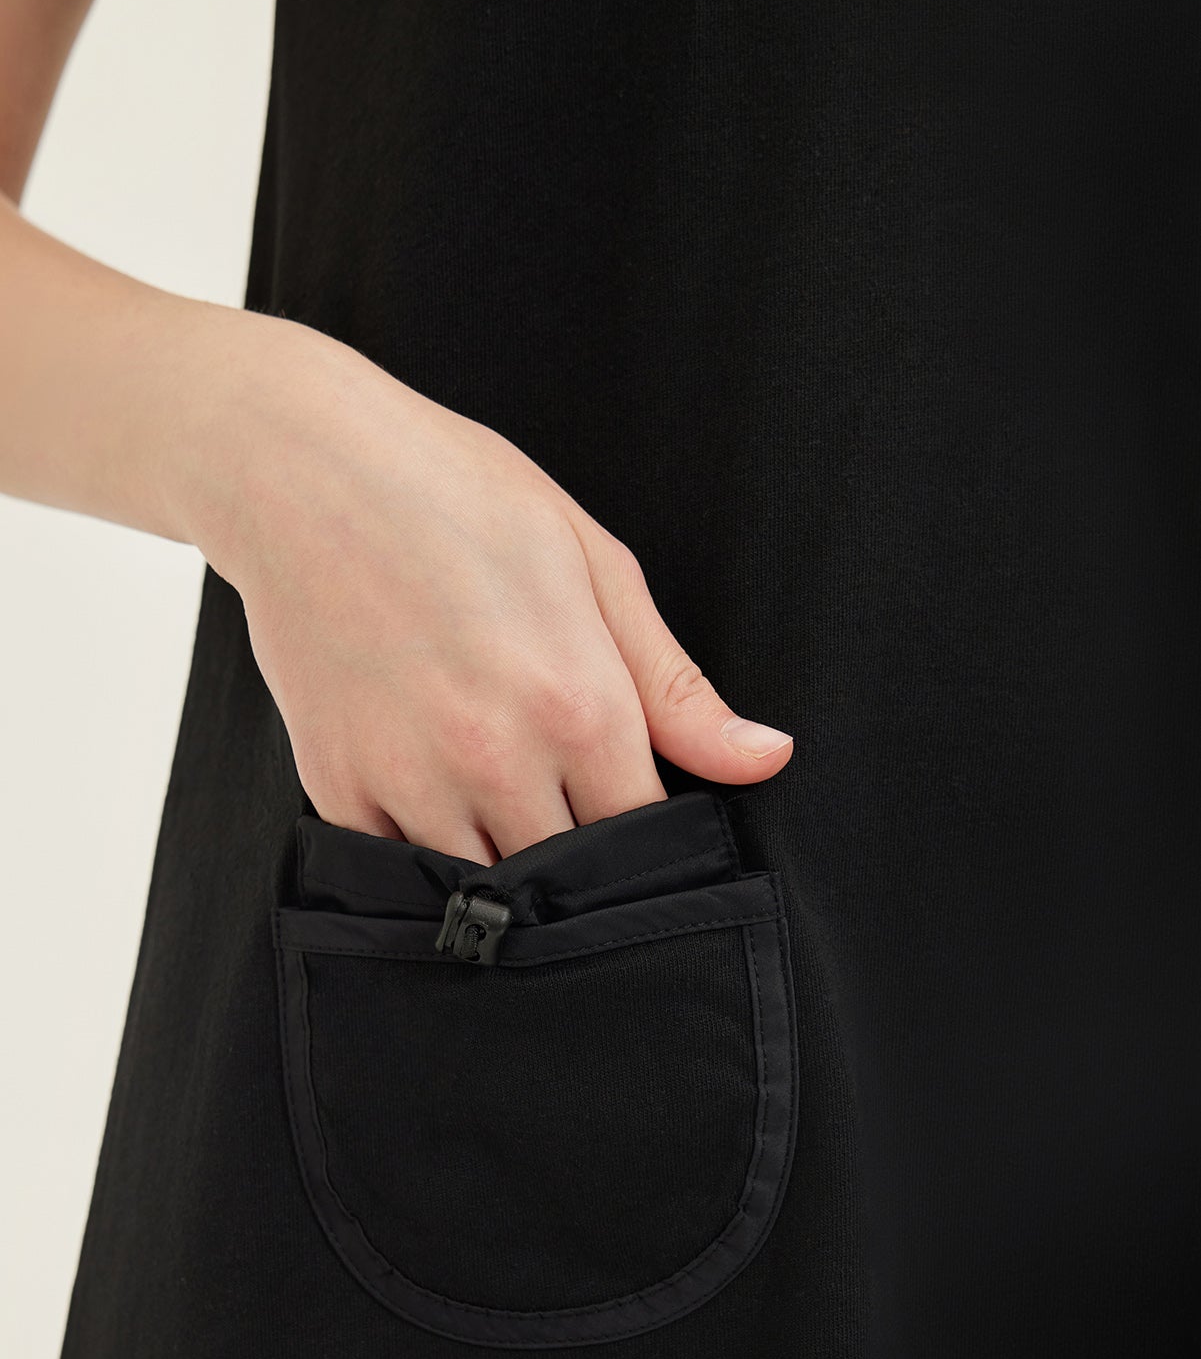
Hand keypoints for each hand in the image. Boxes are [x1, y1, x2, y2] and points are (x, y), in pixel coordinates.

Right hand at [189, 317, 792, 865]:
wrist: (302, 468)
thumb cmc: (456, 496)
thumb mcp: (594, 566)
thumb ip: (677, 688)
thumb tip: (766, 760)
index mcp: (579, 707)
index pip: (645, 837)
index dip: (650, 837)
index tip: (635, 811)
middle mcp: (497, 760)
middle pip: (566, 881)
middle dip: (578, 860)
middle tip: (566, 807)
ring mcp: (409, 782)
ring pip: (482, 890)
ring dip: (501, 863)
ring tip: (496, 795)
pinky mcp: (337, 787)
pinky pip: (397, 868)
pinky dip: (423, 851)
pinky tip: (433, 792)